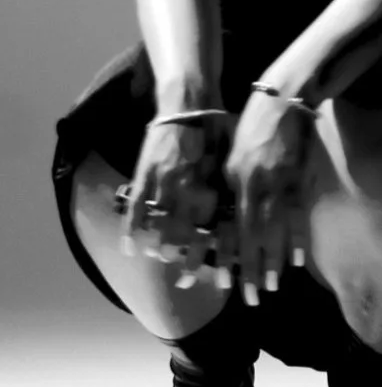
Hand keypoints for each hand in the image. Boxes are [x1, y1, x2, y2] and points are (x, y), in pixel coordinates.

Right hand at [120, 113, 235, 277]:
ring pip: (161, 224)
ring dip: (161, 246)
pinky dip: (131, 228)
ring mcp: (164, 182)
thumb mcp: (234, 159)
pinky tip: (130, 247)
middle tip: (186, 283)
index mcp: (213, 186)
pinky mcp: (145, 173)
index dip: (218, 254)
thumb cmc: (218, 129)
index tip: (221, 276)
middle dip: (188, 261)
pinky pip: (135, 206)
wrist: (190, 103)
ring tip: (162, 260)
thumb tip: (247, 214)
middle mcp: (189, 188)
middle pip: (187, 234)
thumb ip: (233, 187)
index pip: (215, 229)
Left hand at [220, 94, 309, 305]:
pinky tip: (296, 260)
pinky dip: (296, 238)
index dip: (227, 257)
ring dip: (272, 261)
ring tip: (271, 286)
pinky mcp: (298, 179)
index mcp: (235, 182)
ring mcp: (279, 185)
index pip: (229, 228)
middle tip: (250, 297)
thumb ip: (231, 185)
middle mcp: (255, 188)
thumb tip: (229, 214)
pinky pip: (297, 215)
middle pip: (250, 237)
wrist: (283, 99)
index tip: (225, 283)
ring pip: (273, 232)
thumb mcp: (233, 154)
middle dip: (249, 269)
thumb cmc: (253, 125)